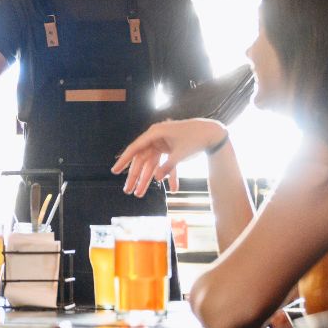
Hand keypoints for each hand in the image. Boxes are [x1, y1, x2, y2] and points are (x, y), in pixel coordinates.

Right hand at [111, 118, 226, 197]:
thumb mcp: (181, 154)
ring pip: (152, 164)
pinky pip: (166, 164)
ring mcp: (163, 144)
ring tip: (139, 194)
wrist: (213, 133)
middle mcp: (156, 138)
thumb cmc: (195, 139)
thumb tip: (157, 179)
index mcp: (155, 134)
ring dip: (148, 179)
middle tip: (127, 191)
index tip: (114, 171)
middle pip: (142, 160)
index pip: (135, 149)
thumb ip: (167, 167)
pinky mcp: (171, 149)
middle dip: (135, 177)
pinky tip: (174, 189)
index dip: (124, 161)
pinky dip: (170, 175)